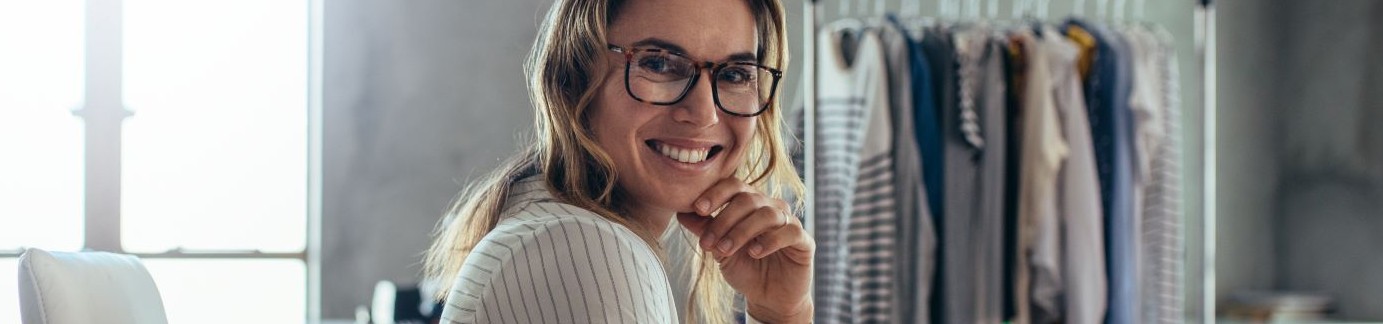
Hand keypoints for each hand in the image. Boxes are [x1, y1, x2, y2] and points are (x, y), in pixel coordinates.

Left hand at [675, 178, 813, 322]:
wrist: (768, 297)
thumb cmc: (745, 268)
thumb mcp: (719, 249)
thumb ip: (705, 229)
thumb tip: (681, 212)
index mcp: (750, 204)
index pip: (734, 186)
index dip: (716, 193)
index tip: (697, 208)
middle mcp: (770, 207)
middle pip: (748, 198)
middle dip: (724, 219)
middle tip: (708, 242)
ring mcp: (788, 222)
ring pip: (767, 214)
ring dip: (741, 231)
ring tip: (725, 251)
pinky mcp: (804, 241)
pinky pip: (790, 231)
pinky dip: (770, 241)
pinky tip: (754, 252)